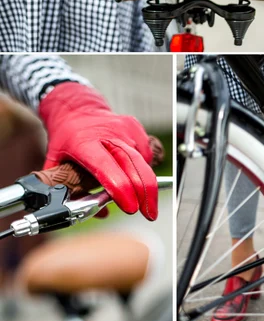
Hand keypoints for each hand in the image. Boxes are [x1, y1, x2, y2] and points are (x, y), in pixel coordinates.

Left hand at [39, 82, 157, 220]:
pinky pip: (146, 155)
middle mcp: (107, 135)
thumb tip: (89, 214)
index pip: (106, 167)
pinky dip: (144, 168)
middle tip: (150, 213)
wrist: (77, 107)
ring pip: (143, 163)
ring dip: (146, 184)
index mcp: (84, 143)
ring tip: (143, 196)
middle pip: (134, 166)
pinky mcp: (136, 129)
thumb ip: (67, 189)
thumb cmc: (67, 135)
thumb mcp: (56, 160)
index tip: (131, 207)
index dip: (120, 188)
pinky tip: (134, 171)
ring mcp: (125, 130)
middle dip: (145, 193)